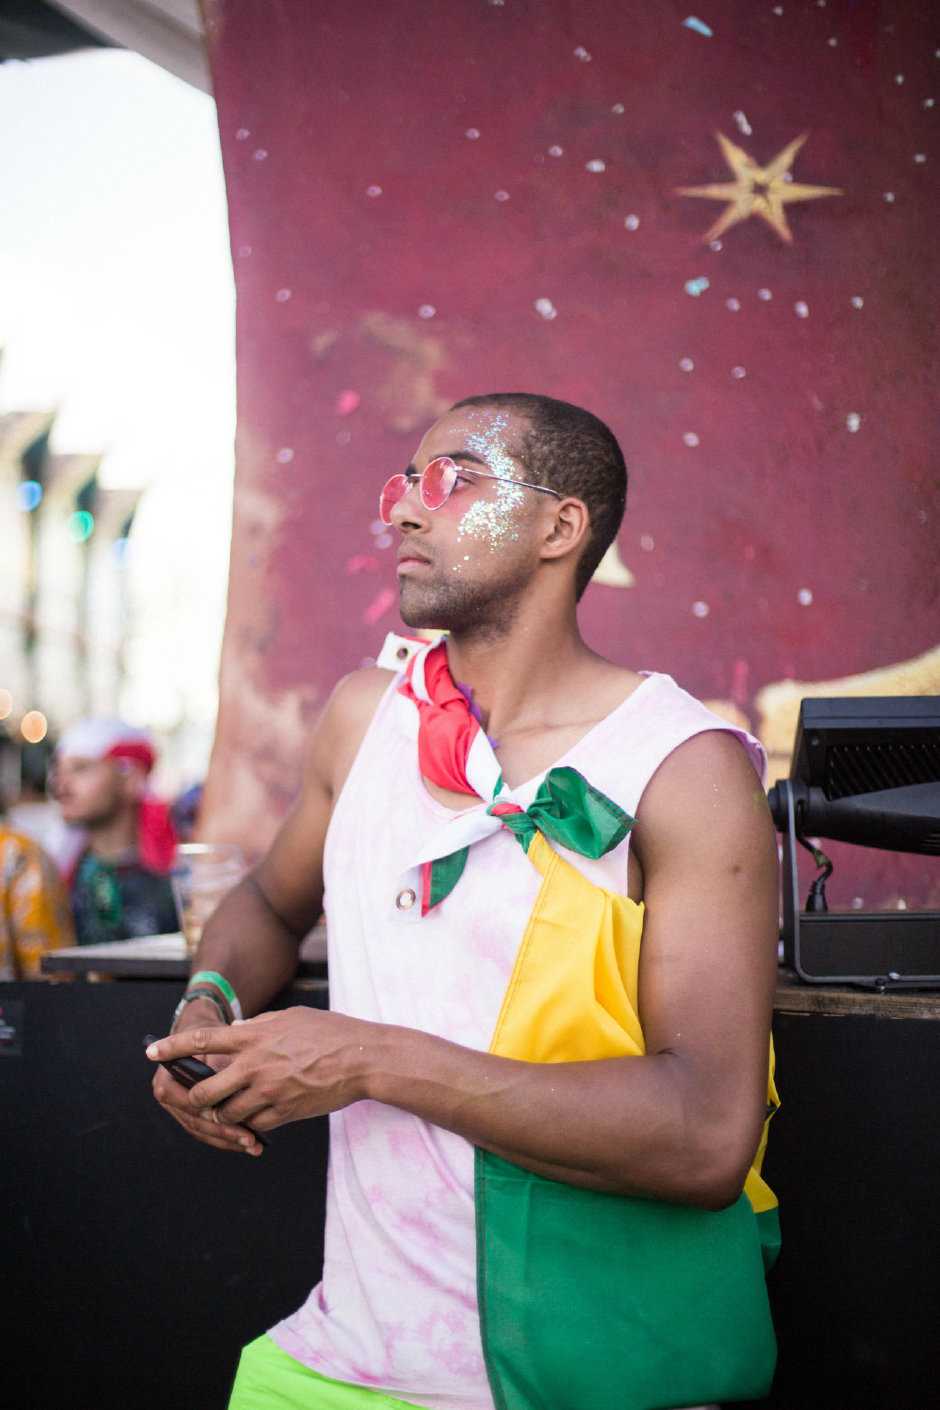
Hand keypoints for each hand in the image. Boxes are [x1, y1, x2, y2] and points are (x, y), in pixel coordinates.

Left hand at [147, 1006, 372, 1137]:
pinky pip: (253, 1125)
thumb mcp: (290, 1017)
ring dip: (222, 1114)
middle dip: (196, 1098)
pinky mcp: (283, 1113)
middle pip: (204, 1091)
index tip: (152, 1053)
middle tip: (200, 1098)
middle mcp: (255, 1065)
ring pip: (225, 1114)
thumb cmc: (329, 1032)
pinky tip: (257, 1116)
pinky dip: (249, 1124)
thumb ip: (259, 1026)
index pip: (202, 1041)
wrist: (362, 1058)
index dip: (172, 1048)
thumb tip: (237, 1033)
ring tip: (230, 1109)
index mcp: (254, 1037)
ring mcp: (268, 1091)